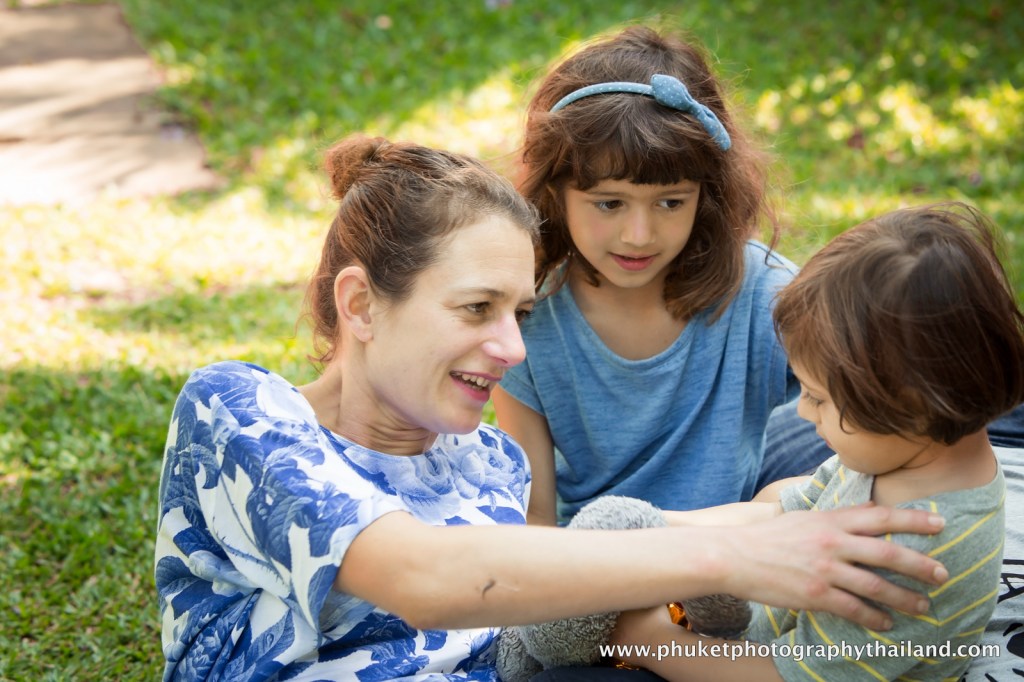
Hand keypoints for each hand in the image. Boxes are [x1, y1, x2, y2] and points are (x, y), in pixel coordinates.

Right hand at [720, 504, 947, 629]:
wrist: (733, 556)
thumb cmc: (767, 537)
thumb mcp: (803, 517)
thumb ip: (837, 517)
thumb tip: (868, 512)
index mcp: (829, 520)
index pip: (880, 516)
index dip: (913, 519)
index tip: (940, 523)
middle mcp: (831, 542)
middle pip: (887, 552)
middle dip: (920, 565)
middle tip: (942, 574)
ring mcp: (824, 569)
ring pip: (876, 586)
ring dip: (905, 598)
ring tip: (923, 606)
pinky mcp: (814, 594)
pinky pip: (853, 609)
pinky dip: (874, 618)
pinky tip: (886, 624)